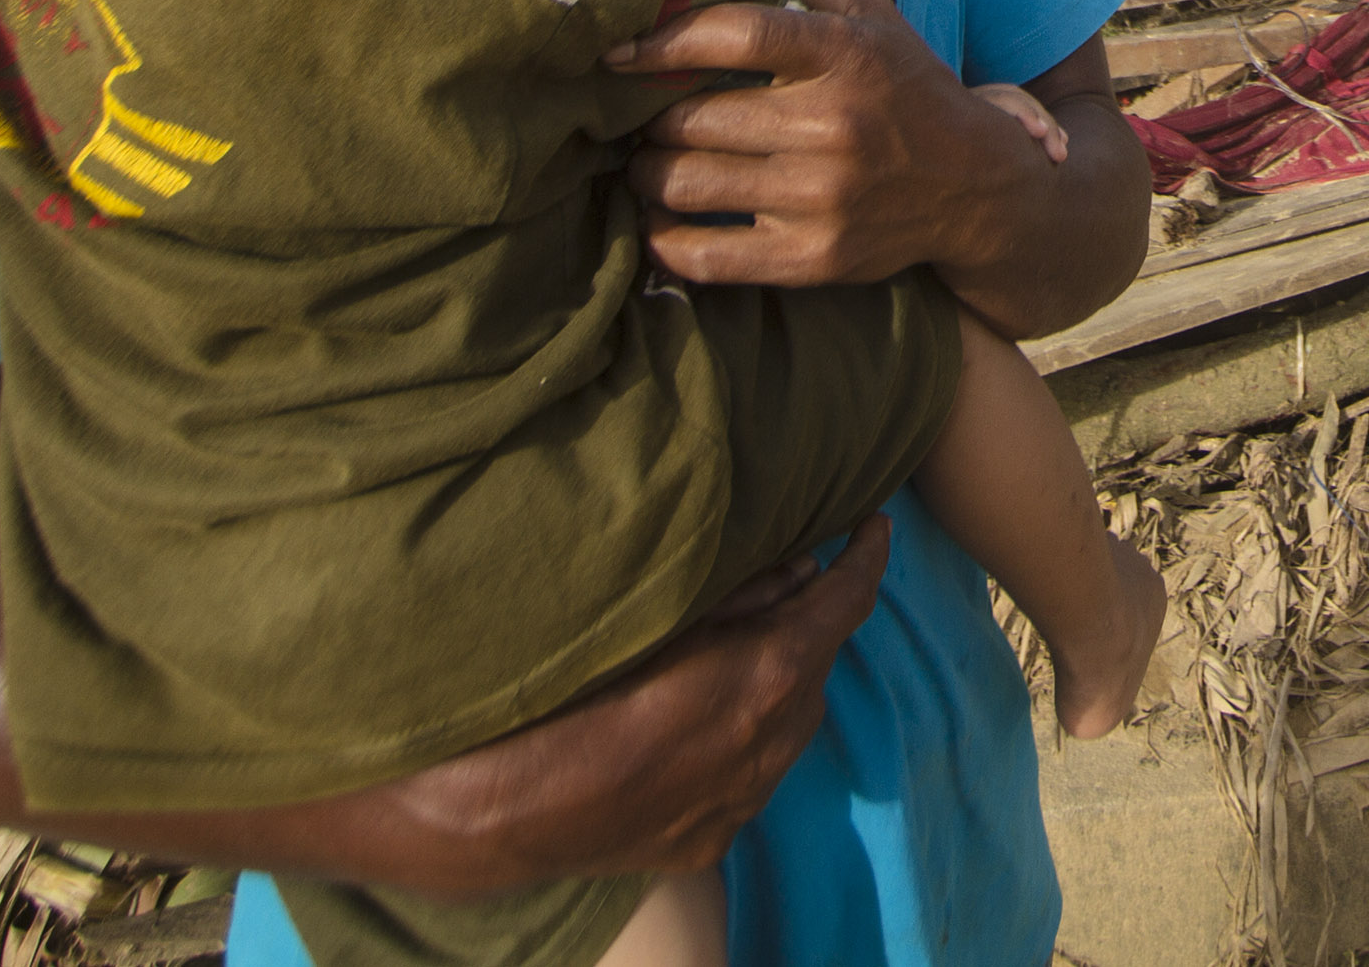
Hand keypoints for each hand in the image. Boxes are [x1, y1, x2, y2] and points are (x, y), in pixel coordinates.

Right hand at [0, 324, 891, 897]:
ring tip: (818, 591)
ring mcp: (492, 853)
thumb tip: (516, 222)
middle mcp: (500, 828)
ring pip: (699, 806)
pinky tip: (736, 663)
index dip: (800, 613)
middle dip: (807, 657)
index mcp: (484, 754)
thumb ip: (432, 383)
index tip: (855, 523)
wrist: (81, 705)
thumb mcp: (329, 470)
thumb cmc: (205, 556)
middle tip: (862, 546)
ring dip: (772, 709)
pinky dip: (712, 759)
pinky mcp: (482, 855)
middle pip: (724, 758)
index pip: (708, 698)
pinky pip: (652, 831)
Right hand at [371, 522, 889, 886]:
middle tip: (790, 579)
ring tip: (743, 645)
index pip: (847, 600)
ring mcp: (743, 800)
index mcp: (770, 673)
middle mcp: (773, 742)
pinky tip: (702, 718)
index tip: (874, 528)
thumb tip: (795, 567)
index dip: (866, 557)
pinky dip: (742, 738)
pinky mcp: (708, 840)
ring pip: (788, 726)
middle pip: (816, 666)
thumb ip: (739, 589)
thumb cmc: (565, 687)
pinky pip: (748, 776)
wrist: (493, 809)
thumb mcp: (657, 611)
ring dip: (779, 682)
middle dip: (811, 620)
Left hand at [609, 0, 1064, 291]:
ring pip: (684, 183)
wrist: (974, 187)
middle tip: (641, 117)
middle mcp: (831, 126)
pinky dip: (664, 239)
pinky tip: (661, 221)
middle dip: (650, 117)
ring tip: (648, 163)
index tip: (620, 52)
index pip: (733, 36)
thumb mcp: (876, 18)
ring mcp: (819, 198)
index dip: (662, 41)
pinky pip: (704, 255)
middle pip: (692, 118)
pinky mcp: (810, 258)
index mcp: (843, 56)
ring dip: (647, 173)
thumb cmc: (909, 91)